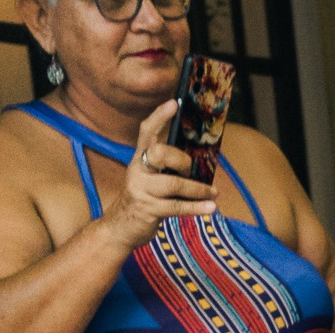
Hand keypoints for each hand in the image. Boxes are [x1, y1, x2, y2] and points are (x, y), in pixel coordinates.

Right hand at [98, 102, 215, 251]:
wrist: (121, 227)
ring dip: (198, 189)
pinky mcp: (147, 209)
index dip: (160, 117)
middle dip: (181, 159)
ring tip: (213, 193)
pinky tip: (211, 208)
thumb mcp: (152, 178)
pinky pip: (177, 207)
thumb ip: (168, 167)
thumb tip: (200, 161)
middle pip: (159, 152)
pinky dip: (197, 207)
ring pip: (173, 183)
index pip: (147, 131)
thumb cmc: (145, 199)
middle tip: (193, 170)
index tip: (175, 103)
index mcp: (140, 158)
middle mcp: (138, 170)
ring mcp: (141, 189)